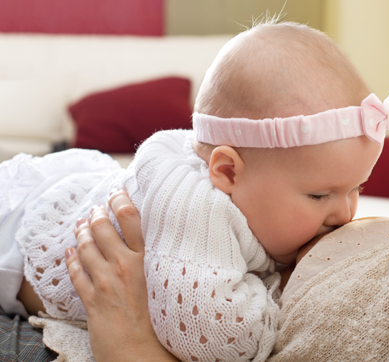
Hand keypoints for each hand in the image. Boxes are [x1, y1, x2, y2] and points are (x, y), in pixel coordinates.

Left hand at [65, 190, 176, 361]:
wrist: (142, 352)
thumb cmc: (163, 322)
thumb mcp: (168, 284)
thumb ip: (160, 263)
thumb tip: (161, 246)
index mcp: (147, 260)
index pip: (131, 219)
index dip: (121, 201)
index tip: (117, 192)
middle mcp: (124, 266)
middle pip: (103, 229)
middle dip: (97, 215)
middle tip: (96, 208)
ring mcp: (105, 282)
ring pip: (86, 248)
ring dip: (82, 233)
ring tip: (81, 224)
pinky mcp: (92, 298)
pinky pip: (76, 273)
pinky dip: (71, 260)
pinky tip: (70, 252)